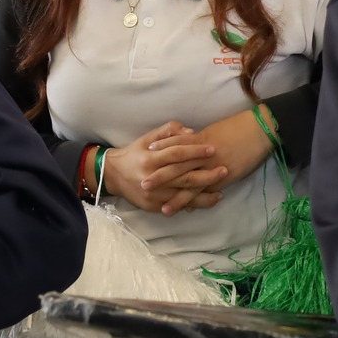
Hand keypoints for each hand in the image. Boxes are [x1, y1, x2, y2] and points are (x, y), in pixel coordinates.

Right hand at [102, 121, 227, 215]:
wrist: (113, 175)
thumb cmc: (135, 153)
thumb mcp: (148, 137)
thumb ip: (169, 131)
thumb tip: (192, 132)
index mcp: (150, 159)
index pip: (177, 154)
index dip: (195, 151)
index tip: (212, 149)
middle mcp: (152, 178)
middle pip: (183, 177)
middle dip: (206, 174)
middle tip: (224, 169)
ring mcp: (153, 195)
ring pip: (183, 195)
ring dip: (204, 194)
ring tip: (222, 190)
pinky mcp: (154, 206)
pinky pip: (177, 206)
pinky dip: (193, 204)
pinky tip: (208, 201)